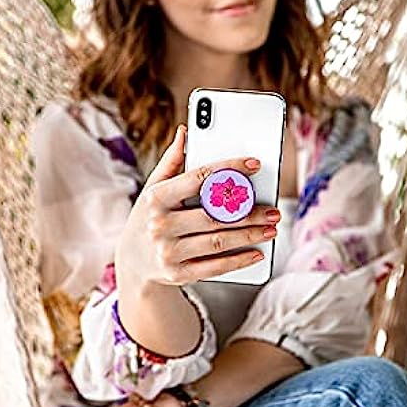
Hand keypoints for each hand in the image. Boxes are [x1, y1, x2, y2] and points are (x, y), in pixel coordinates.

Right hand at [116, 124, 280, 291]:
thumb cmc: (149, 217)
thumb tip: (185, 132)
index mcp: (156, 198)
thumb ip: (171, 161)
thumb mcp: (154, 188)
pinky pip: (214, 267)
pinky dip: (238, 260)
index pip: (198, 177)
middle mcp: (159, 224)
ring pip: (218, 241)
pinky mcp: (177, 273)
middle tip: (273, 210)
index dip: (229, 169)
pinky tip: (257, 252)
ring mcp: (167, 251)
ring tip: (271, 228)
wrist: (132, 262)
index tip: (254, 164)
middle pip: (214, 215)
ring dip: (249, 235)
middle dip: (249, 213)